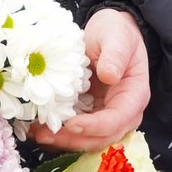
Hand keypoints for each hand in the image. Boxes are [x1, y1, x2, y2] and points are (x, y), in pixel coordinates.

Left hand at [28, 8, 150, 151]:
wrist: (109, 31)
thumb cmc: (117, 33)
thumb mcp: (117, 37)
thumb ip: (115, 55)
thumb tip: (110, 76)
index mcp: (134, 95)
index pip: (117, 119)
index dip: (94, 126)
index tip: (71, 124)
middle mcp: (122, 111)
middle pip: (101, 137)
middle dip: (73, 140)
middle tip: (46, 135)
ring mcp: (105, 114)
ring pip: (87, 138)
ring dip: (62, 140)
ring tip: (37, 134)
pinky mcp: (89, 112)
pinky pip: (76, 129)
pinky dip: (58, 132)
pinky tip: (38, 128)